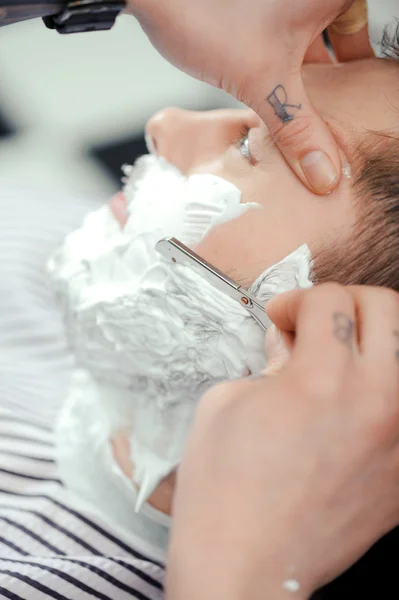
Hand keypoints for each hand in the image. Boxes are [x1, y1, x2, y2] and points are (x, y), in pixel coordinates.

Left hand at [127, 0, 364, 194]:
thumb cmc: (202, 14)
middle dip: (350, 73)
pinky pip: (305, 35)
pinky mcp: (276, 7)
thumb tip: (324, 173)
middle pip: (354, 35)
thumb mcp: (260, 80)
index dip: (373, 70)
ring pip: (328, 36)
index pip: (371, 31)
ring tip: (325, 108)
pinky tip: (294, 90)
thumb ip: (297, 129)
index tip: (373, 95)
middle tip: (351, 107)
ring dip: (325, 73)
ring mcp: (296, 1)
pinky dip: (303, 63)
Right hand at [166, 284, 398, 599]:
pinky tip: (356, 402)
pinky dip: (385, 388)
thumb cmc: (224, 490)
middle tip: (316, 324)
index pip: (329, 299)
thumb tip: (290, 341)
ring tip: (345, 355)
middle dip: (345, 303)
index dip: (295, 301)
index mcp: (321, 379)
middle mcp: (374, 401)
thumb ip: (268, 360)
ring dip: (376, 338)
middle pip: (386, 308)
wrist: (246, 566)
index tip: (281, 320)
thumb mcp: (226, 403)